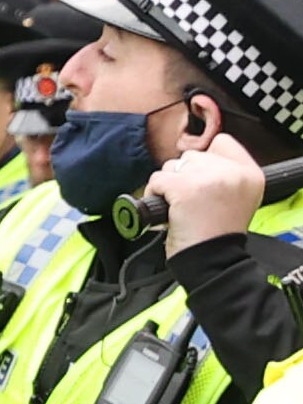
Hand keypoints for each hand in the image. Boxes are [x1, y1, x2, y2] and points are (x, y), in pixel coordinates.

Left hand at [150, 131, 265, 249]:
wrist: (213, 260)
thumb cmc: (217, 236)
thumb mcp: (239, 199)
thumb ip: (224, 176)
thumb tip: (194, 163)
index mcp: (250, 173)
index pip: (222, 143)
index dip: (205, 159)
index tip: (199, 180)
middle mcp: (234, 171)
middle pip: (193, 155)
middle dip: (184, 176)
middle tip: (188, 202)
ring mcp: (209, 178)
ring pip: (173, 166)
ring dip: (168, 185)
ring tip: (178, 208)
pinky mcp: (185, 187)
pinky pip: (157, 180)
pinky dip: (153, 195)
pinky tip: (165, 211)